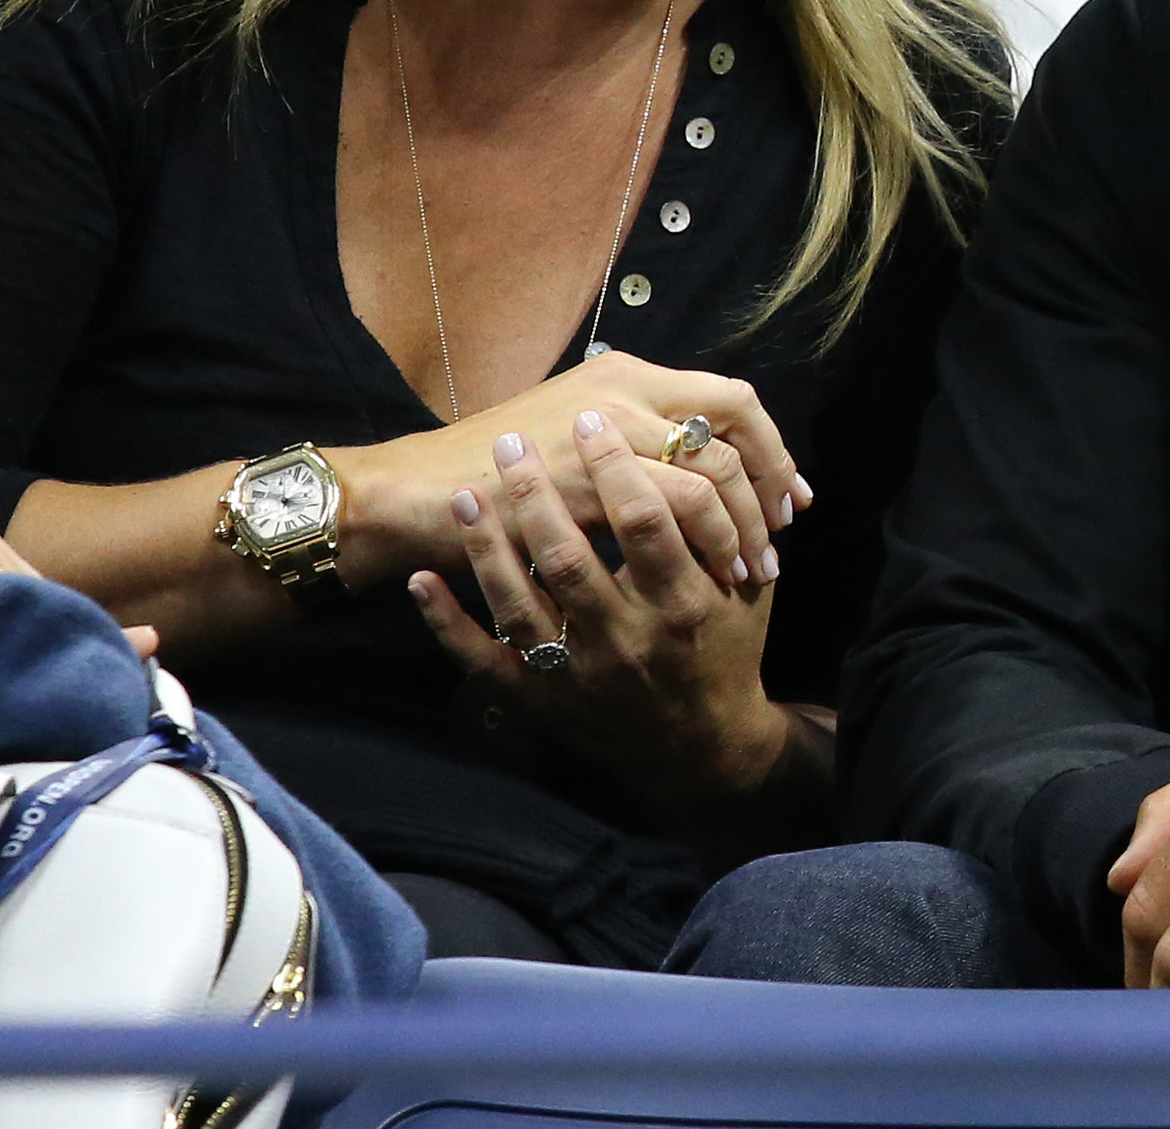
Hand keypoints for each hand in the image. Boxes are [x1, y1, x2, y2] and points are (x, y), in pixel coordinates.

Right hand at [333, 351, 806, 595]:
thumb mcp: (569, 436)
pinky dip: (705, 545)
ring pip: (709, 476)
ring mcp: (604, 436)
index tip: (789, 493)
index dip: (771, 447)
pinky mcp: (585, 486)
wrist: (411, 493)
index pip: (731, 399)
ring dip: (740, 523)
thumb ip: (630, 437)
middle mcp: (623, 391)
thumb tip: (703, 463)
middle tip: (783, 529)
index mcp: (624, 375)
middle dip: (768, 488)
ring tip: (753, 565)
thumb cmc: (489, 472)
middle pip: (733, 431)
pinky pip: (671, 514)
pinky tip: (715, 576)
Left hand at [407, 415, 788, 813]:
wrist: (700, 751)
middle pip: (570, 555)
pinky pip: (484, 659)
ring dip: (486, 545)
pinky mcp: (541, 701)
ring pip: (519, 603)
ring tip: (465, 493)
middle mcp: (628, 638)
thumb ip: (734, 532)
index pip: (645, 520)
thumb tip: (719, 454)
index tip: (590, 419)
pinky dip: (448, 622)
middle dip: (538, 491)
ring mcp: (578, 672)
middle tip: (512, 442)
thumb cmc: (726, 654)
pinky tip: (420, 581)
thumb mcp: (749, 595)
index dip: (615, 465)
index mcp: (683, 603)